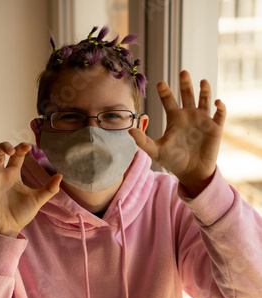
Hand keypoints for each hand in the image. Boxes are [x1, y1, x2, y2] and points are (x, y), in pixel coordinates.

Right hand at [0, 142, 61, 236]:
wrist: (11, 229)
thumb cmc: (21, 213)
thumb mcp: (38, 200)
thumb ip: (49, 189)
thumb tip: (60, 176)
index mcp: (13, 174)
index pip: (15, 155)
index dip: (19, 147)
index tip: (27, 147)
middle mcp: (0, 175)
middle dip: (1, 146)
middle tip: (10, 151)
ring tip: (0, 160)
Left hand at [130, 70, 225, 196]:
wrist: (191, 173)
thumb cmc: (174, 162)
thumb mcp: (156, 152)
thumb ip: (143, 141)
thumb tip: (129, 131)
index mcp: (175, 118)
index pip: (169, 100)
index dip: (165, 91)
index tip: (160, 84)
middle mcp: (189, 115)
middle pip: (187, 94)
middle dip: (185, 83)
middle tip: (183, 72)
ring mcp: (203, 120)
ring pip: (205, 99)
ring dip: (205, 90)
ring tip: (203, 82)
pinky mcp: (215, 127)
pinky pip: (220, 113)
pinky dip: (220, 107)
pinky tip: (217, 102)